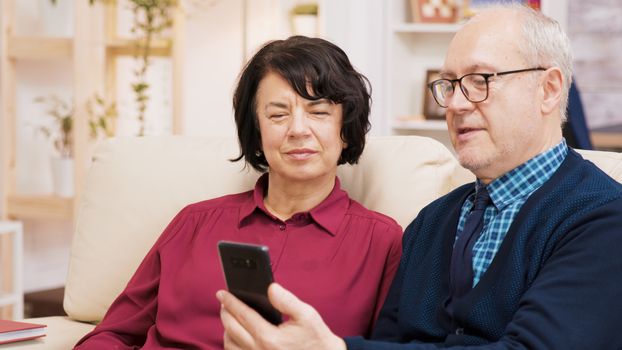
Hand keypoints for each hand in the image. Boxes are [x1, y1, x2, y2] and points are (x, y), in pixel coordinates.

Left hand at [217, 283, 346, 349]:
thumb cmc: (315, 338)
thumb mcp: (306, 315)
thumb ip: (287, 300)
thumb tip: (270, 288)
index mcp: (269, 337)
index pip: (243, 315)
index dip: (230, 302)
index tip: (222, 293)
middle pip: (231, 329)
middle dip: (225, 312)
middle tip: (224, 302)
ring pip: (229, 344)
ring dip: (226, 329)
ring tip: (230, 317)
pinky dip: (231, 344)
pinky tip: (237, 335)